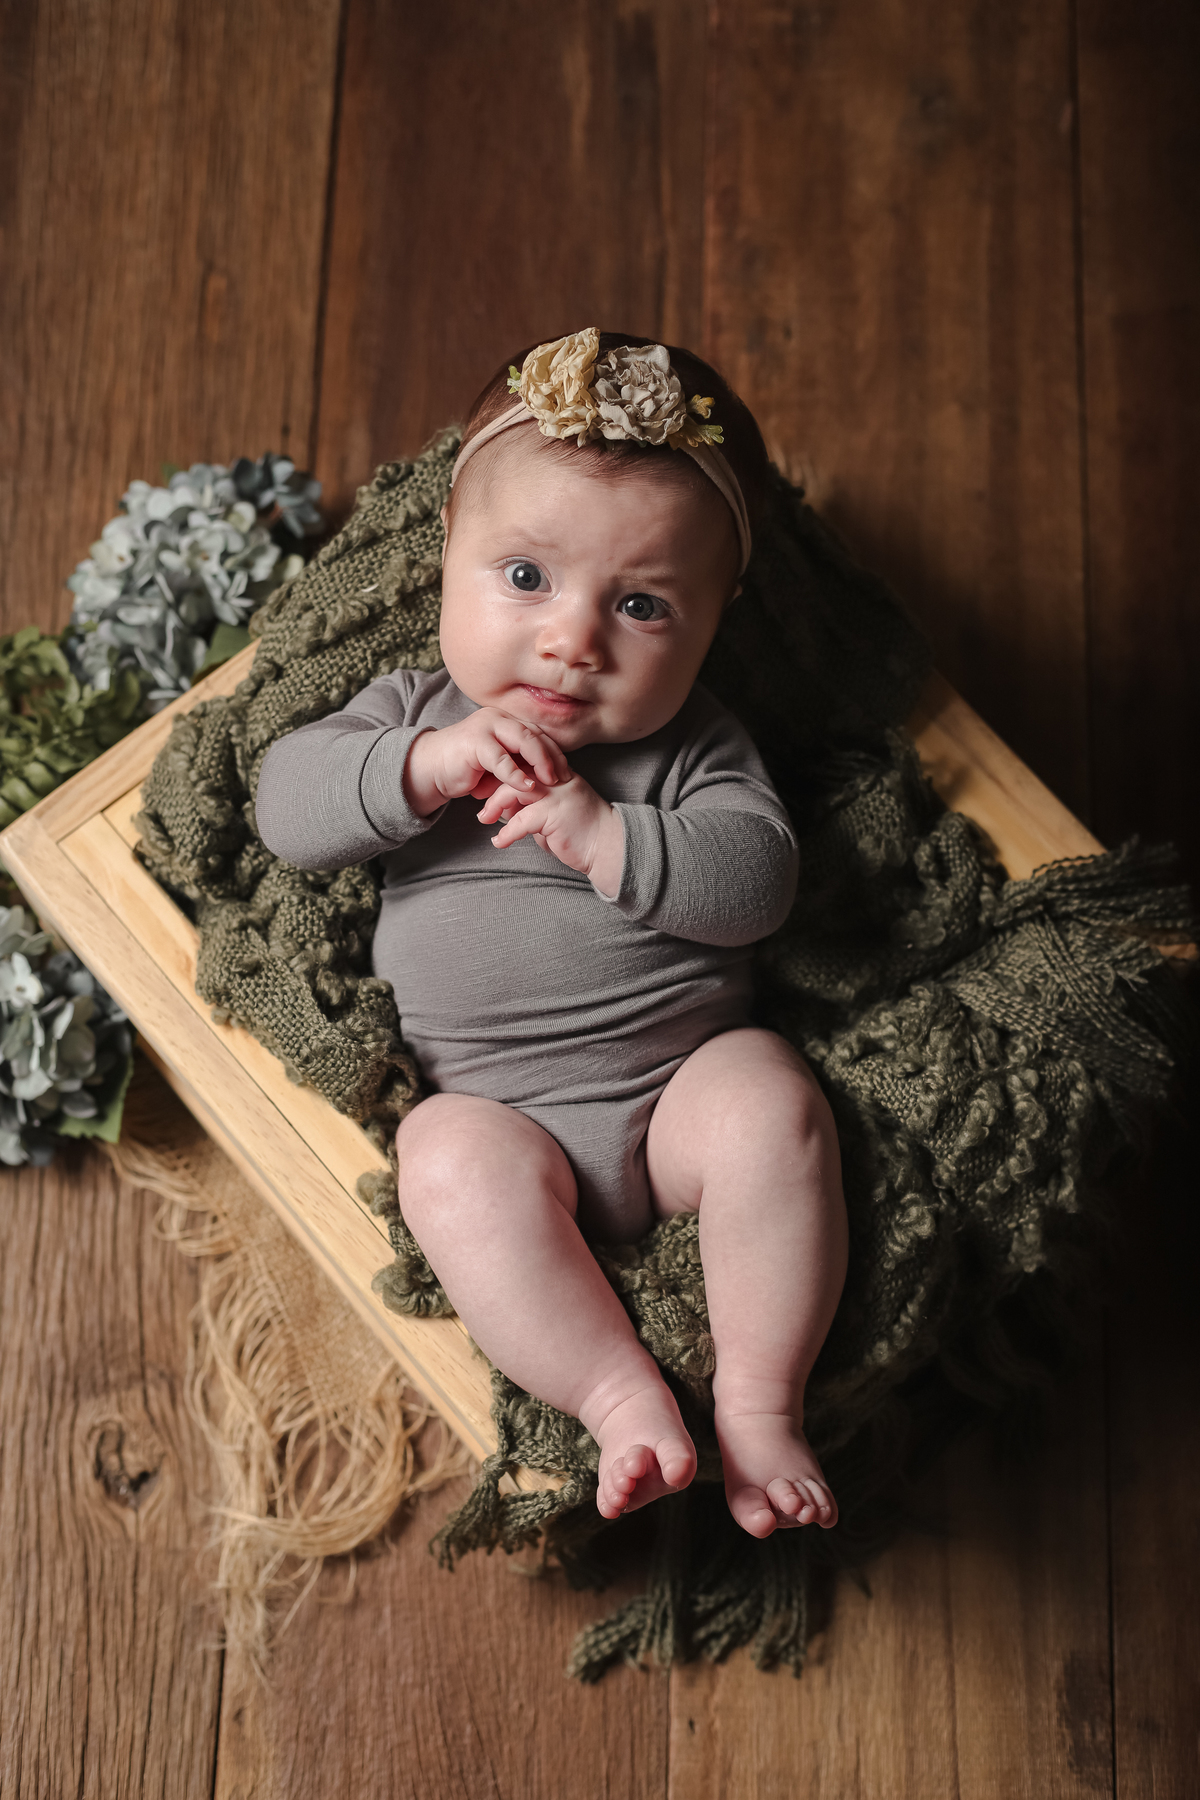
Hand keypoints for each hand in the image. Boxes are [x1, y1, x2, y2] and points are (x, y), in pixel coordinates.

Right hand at [404, 707, 570, 815]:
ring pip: (522, 740)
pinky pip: (501, 758)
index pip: (538, 733)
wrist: (431, 770)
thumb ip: (522, 767)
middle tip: (563, 777)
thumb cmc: (467, 770)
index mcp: (506, 721)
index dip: (555, 752)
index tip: (567, 772)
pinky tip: (527, 787)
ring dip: (539, 761)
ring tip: (550, 780)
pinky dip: (516, 774)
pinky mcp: (474, 742)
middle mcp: (498, 718)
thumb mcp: (500, 768)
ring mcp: (485, 726)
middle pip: (534, 733)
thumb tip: (550, 780)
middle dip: (552, 756)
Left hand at [477, 770, 625, 896]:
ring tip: (486, 821)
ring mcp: (557, 795)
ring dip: (495, 806)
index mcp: (560, 775)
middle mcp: (559, 779)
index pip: (524, 765)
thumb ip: (534, 810)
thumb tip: (509, 815)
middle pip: (516, 773)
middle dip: (493, 791)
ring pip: (515, 790)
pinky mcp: (555, 814)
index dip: (504, 777)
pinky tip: (499, 842)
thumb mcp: (555, 817)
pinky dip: (507, 833)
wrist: (610, 849)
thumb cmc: (583, 836)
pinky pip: (521, 820)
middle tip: (483, 811)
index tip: (488, 793)